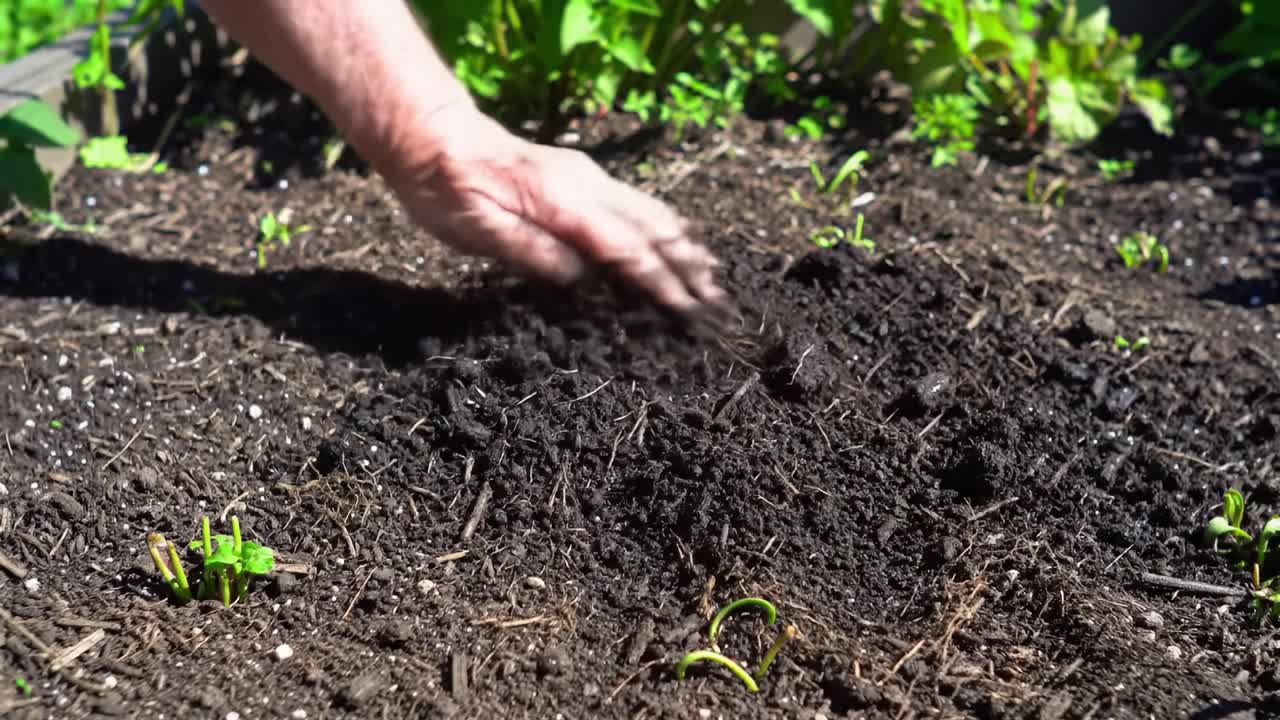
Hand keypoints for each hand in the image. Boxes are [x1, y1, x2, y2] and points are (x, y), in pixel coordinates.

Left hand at [383, 105, 726, 314]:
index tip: (686, 309)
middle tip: (715, 298)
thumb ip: (534, 253)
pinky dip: (663, 225)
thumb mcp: (479, 231)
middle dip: (686, 263)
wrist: (432, 135)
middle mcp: (587, 184)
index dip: (659, 281)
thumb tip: (582, 279)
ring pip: (650, 210)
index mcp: (564, 202)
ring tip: (709, 270)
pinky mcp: (580, 176)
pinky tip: (673, 237)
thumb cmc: (446, 189)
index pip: (626, 248)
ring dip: (682, 242)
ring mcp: (587, 176)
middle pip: (652, 226)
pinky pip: (636, 202)